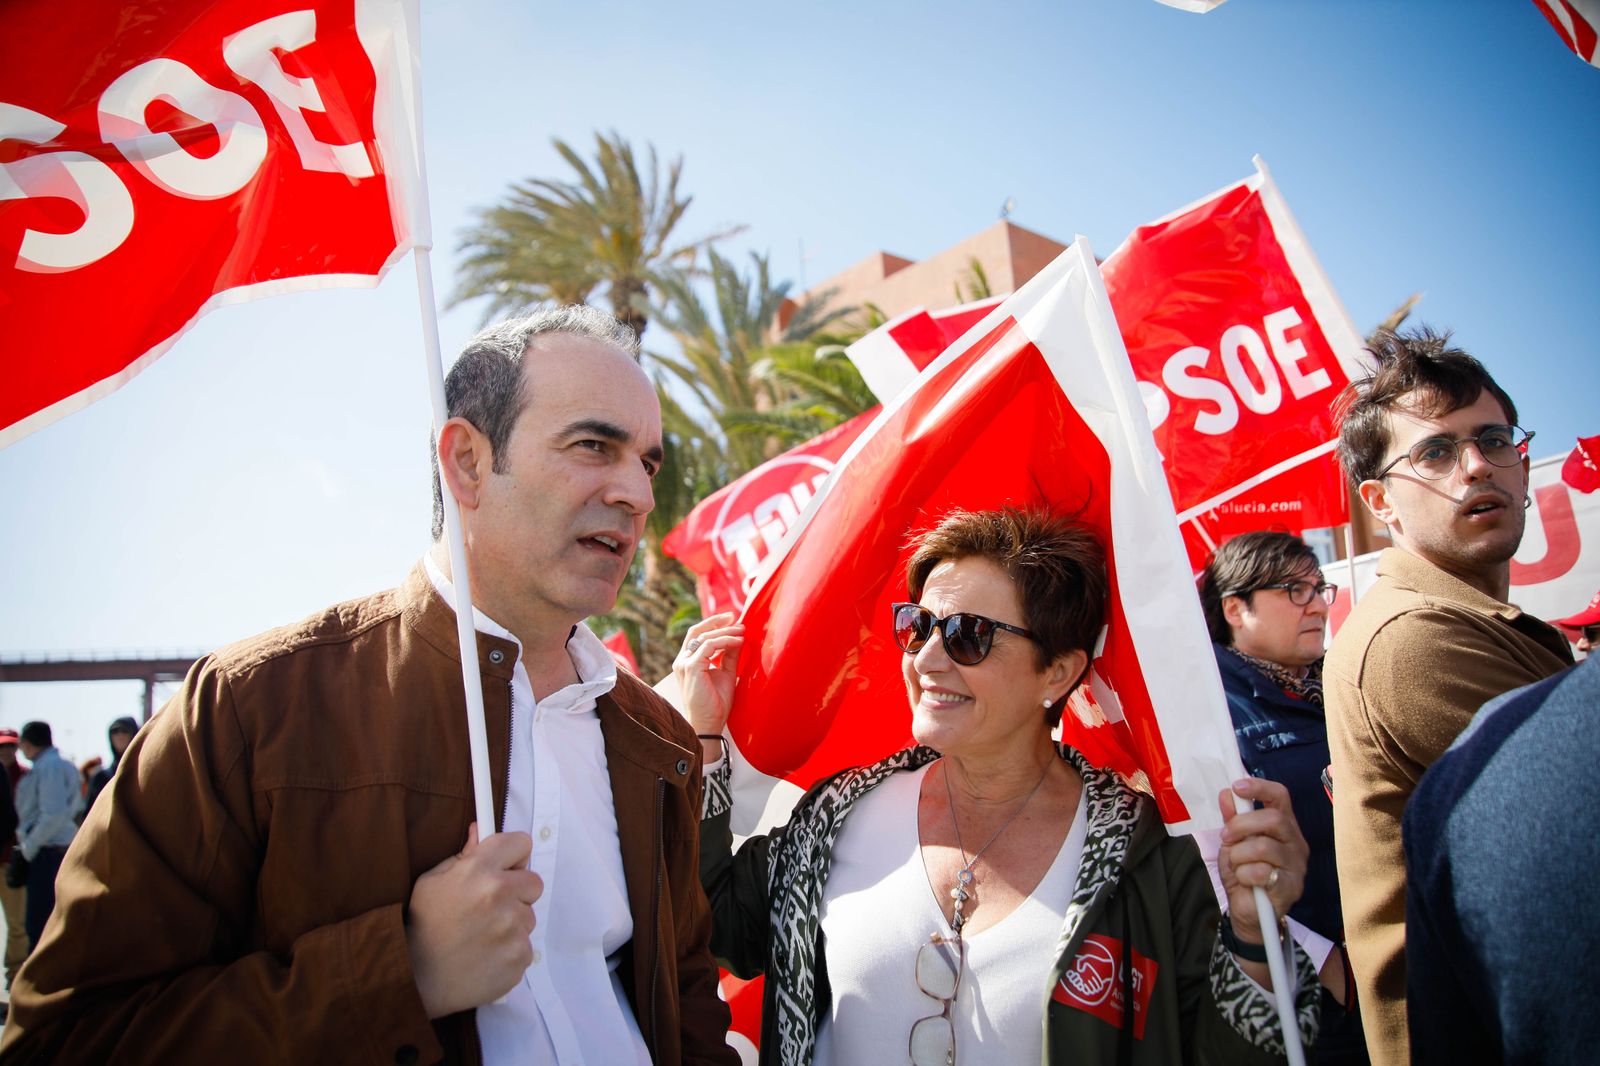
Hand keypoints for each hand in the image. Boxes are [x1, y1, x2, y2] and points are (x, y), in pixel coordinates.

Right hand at [406, 823, 542, 1017]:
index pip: (521, 843)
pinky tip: (485, 954)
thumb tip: (480, 829)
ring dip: (512, 923)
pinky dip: (510, 949)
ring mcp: (512, 927)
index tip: (506, 866)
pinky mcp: (519, 955)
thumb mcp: (432, 882)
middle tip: (491, 906)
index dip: (513, 855)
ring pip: (529, 916)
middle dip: (517, 891)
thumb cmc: (423, 927)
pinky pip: (526, 944)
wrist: (417, 980)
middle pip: (534, 881)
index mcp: (479, 870)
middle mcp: (499, 894)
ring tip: (482, 935)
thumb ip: (463, 855)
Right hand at [673, 612, 744, 742]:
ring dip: (726, 631)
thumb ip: (729, 656)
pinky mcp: (691, 667)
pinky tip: (739, 642)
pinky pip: (709, 646)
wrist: (710, 724)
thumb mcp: (726, 673)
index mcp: (688, 662)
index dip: (713, 624)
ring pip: (705, 637)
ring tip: (743, 631)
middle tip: (735, 617)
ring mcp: (684, 664)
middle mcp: (682, 661)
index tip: (731, 619)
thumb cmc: (716, 703)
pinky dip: (725, 641)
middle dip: (716, 621)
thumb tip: (738, 638)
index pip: (697, 635)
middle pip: (697, 631)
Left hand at [1216, 777, 1307, 942]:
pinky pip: (1261, 872)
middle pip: (1273, 818)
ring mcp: (1296, 865)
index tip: (1237, 787)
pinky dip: (1243, 875)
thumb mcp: (1232, 843)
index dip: (1260, 787)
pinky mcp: (1291, 887)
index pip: (1281, 796)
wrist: (1248, 912)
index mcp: (1283, 826)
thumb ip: (1231, 819)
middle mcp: (1295, 842)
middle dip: (1241, 825)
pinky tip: (1245, 881)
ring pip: (1264, 846)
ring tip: (1236, 864)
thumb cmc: (1244, 874)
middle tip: (1226, 837)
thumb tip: (1226, 794)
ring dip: (1239, 855)